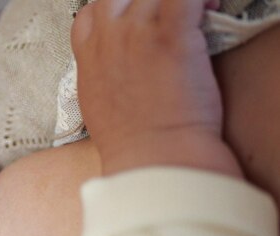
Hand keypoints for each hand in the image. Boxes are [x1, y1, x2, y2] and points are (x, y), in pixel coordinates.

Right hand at [72, 0, 241, 177]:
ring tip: (193, 14)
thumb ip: (100, 75)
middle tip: (163, 15)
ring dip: (174, 1)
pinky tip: (206, 11)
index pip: (90, 13)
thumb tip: (111, 67)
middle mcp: (109, 40)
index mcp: (90, 58)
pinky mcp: (172, 36)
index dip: (112, 11)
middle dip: (141, 0)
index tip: (131, 20)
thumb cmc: (129, 142)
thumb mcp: (96, 105)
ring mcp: (138, 34)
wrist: (152, 158)